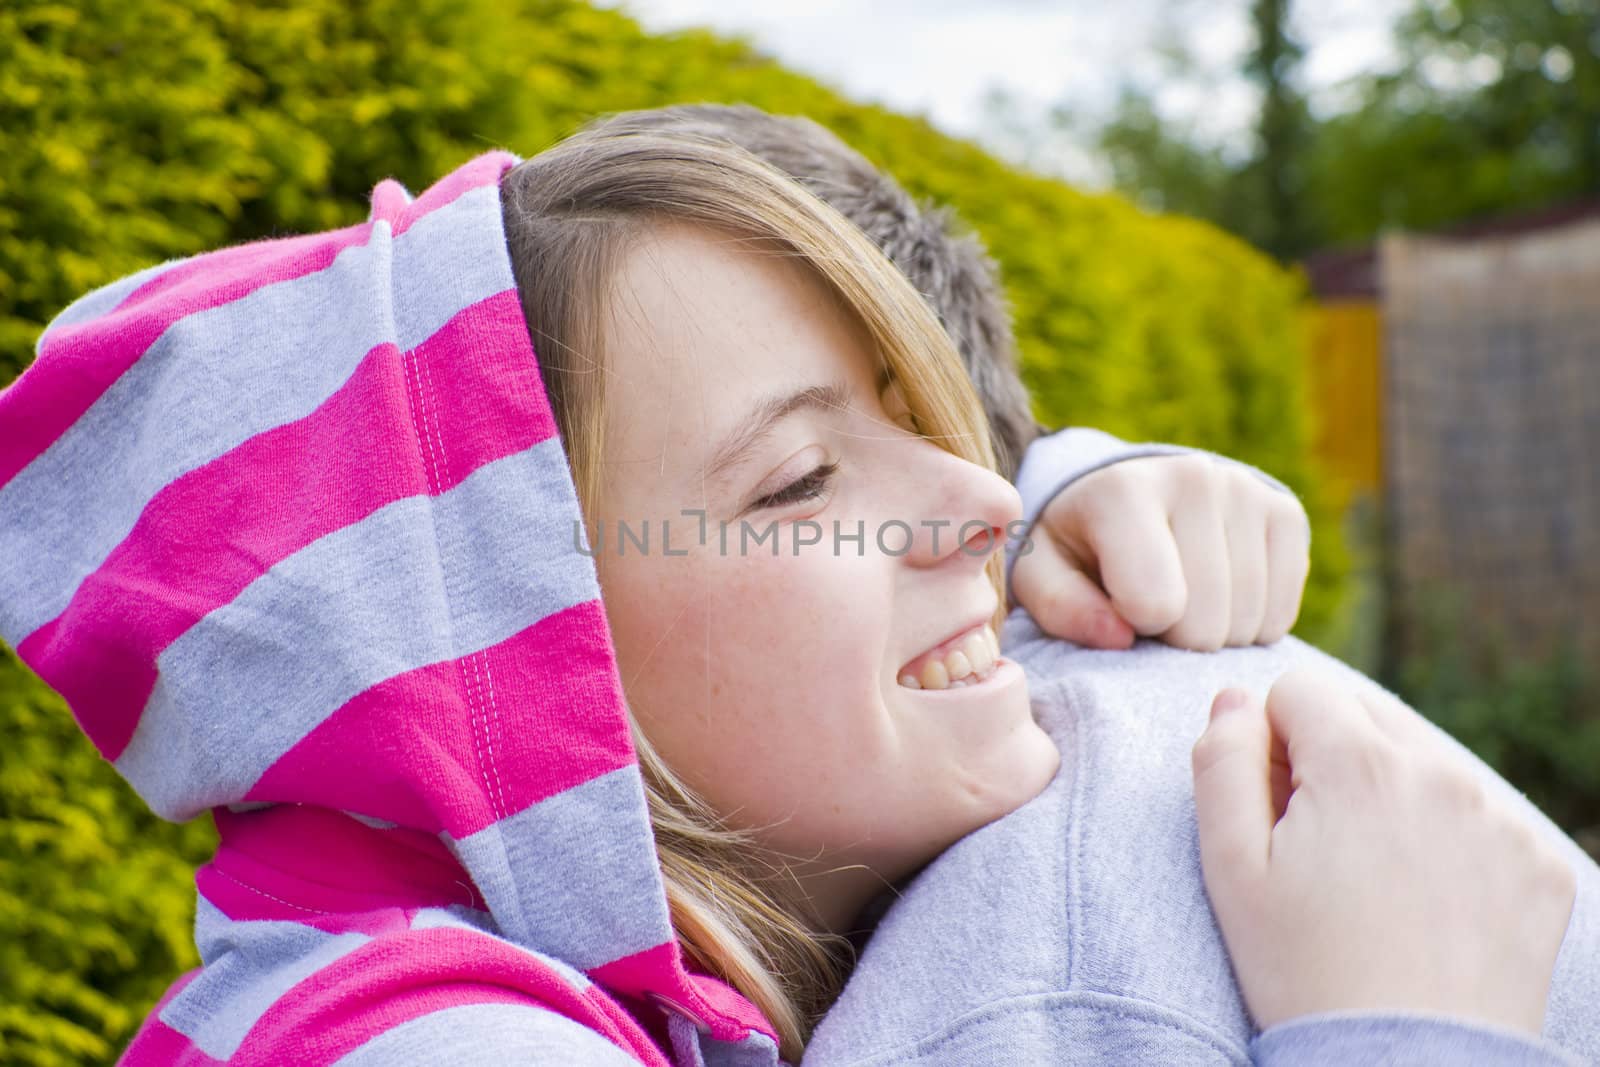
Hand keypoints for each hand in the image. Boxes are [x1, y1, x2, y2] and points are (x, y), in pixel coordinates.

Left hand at [1012, 454, 1309, 650]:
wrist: (1128, 495)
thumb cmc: (1077, 546)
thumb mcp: (1039, 574)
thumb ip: (1061, 607)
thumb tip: (1121, 635)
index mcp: (1122, 490)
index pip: (1155, 605)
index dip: (1132, 627)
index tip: (1115, 604)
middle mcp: (1193, 477)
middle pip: (1204, 624)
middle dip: (1173, 636)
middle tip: (1150, 605)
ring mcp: (1246, 490)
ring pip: (1247, 625)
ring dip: (1213, 633)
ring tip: (1182, 597)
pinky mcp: (1286, 512)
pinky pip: (1282, 614)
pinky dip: (1250, 624)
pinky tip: (1219, 597)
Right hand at [1191, 668, 1576, 1035]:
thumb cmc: (1304, 972)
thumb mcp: (1230, 868)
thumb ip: (1221, 762)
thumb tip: (1235, 700)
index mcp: (1359, 762)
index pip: (1299, 691)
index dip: (1271, 743)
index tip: (1274, 809)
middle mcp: (1441, 773)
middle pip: (1365, 716)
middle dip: (1331, 759)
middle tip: (1317, 847)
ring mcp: (1499, 819)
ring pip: (1424, 762)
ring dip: (1391, 794)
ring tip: (1371, 880)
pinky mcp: (1539, 865)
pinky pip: (1479, 815)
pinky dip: (1449, 840)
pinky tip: (1425, 902)